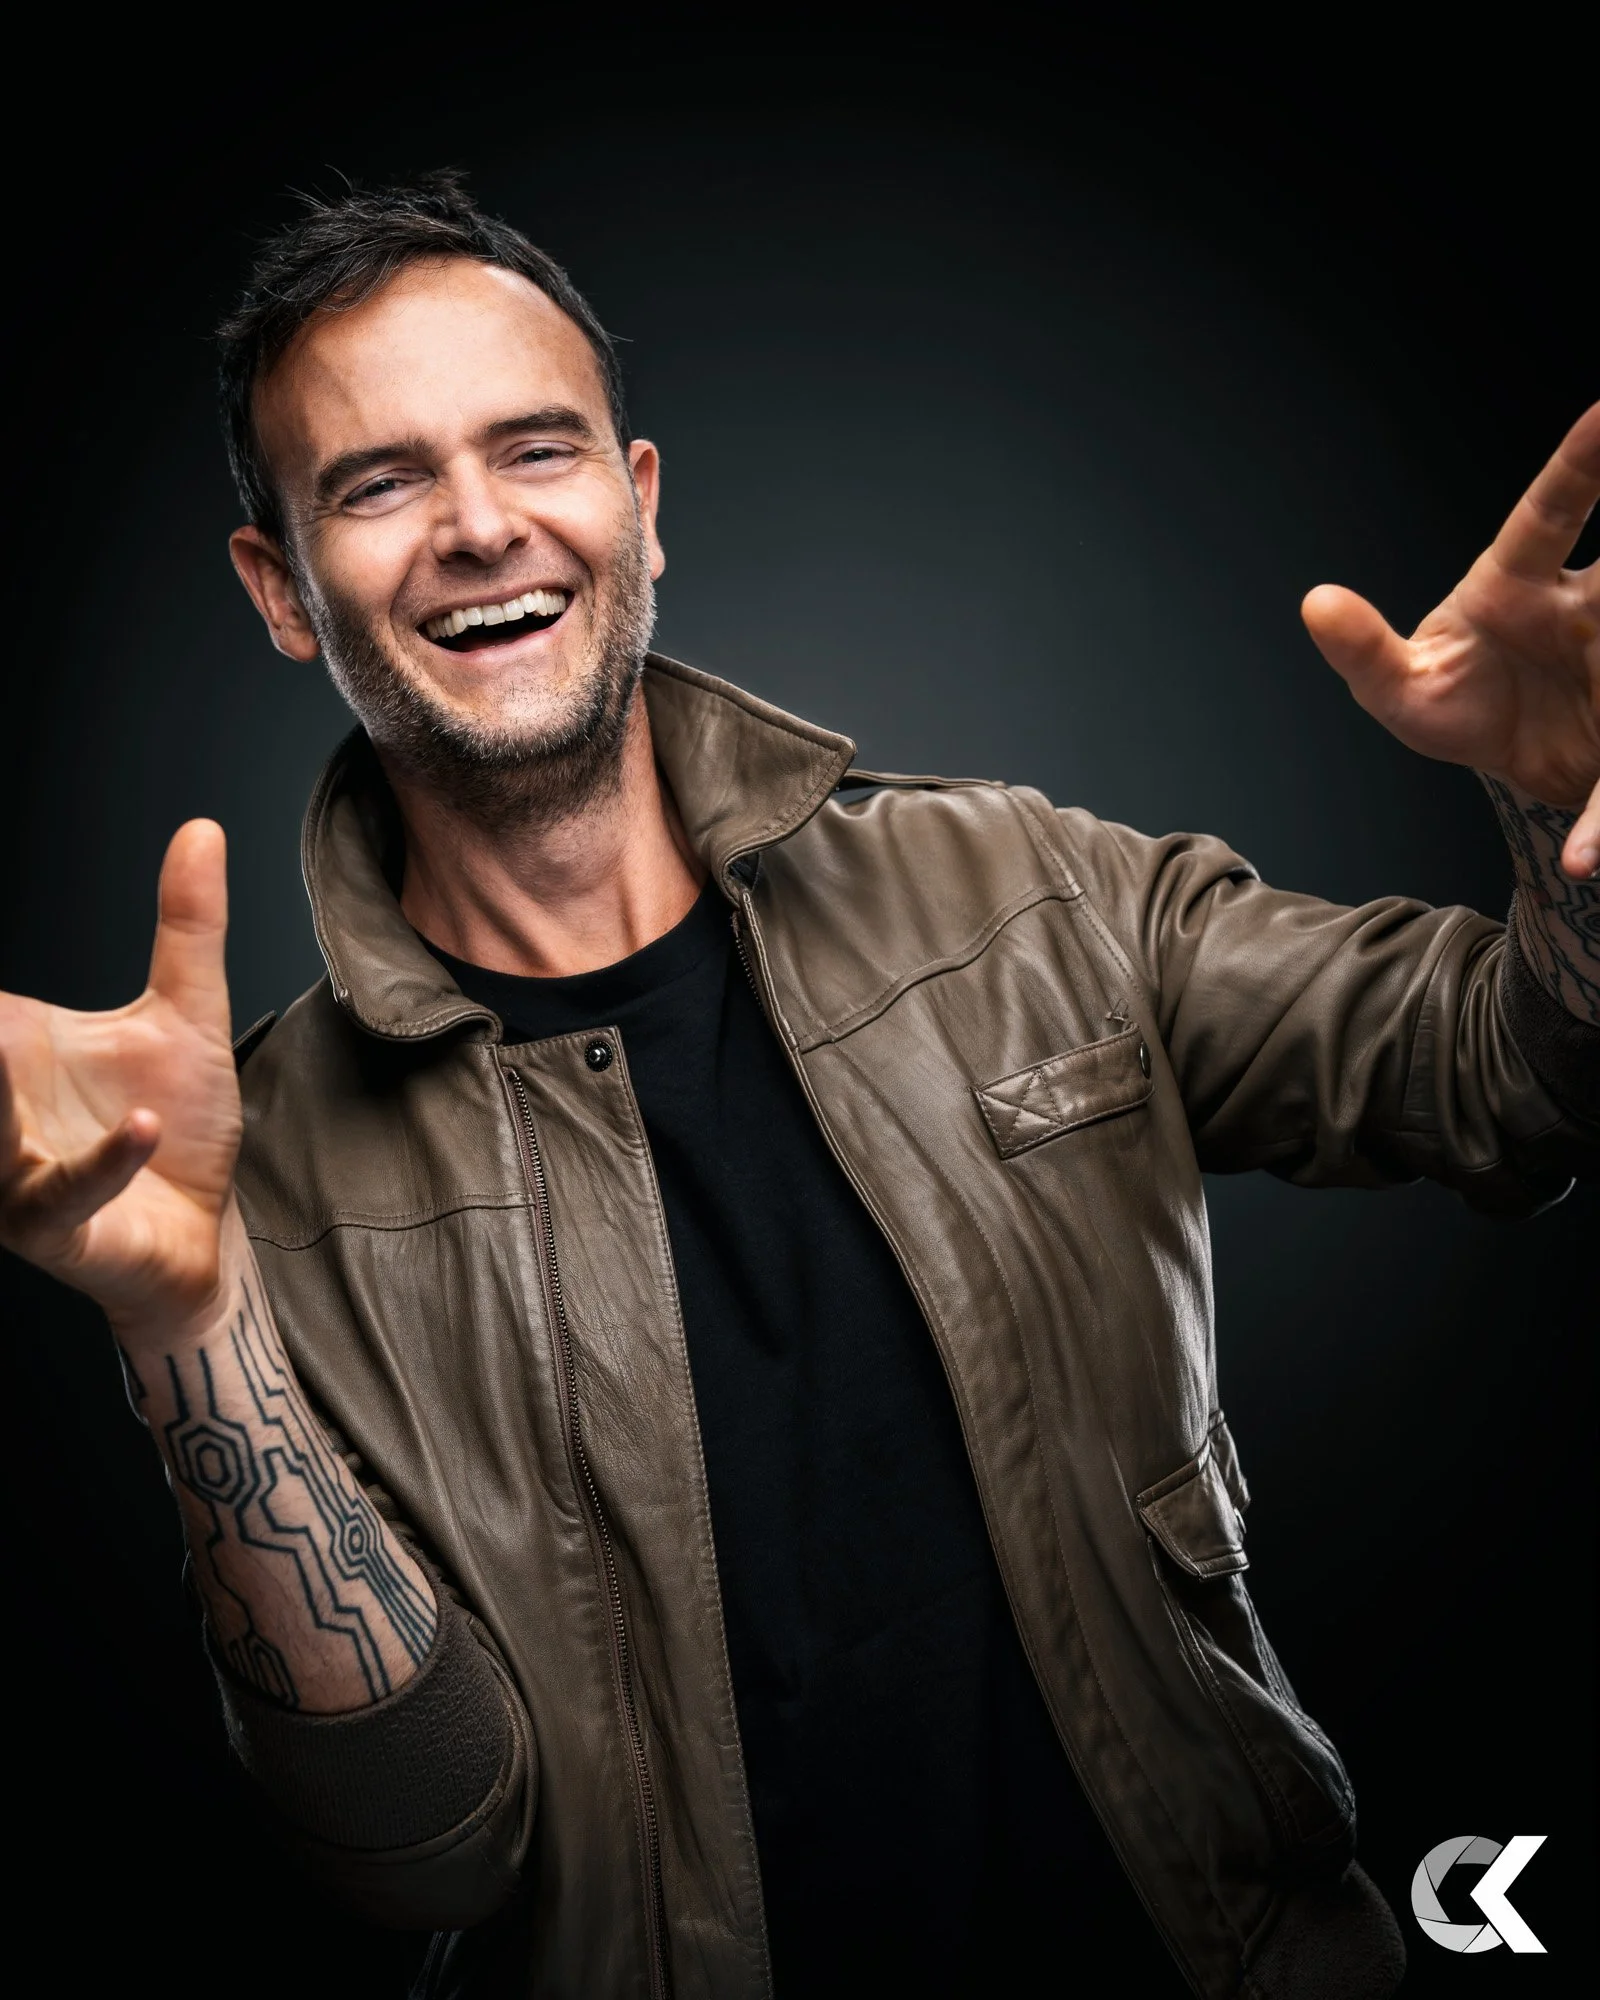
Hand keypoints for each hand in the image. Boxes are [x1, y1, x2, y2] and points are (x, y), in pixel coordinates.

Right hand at [0, 821, 242, 1343]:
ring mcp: (12, 1173)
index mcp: (6, 1045)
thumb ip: (188, 925)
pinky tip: (142, 1123)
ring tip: (0, 1042)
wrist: (202, 1234)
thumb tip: (202, 829)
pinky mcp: (55, 1227)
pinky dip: (102, 1161)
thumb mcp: (185, 1012)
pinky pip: (63, 1194)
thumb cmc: (175, 1129)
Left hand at [1302, 403, 1599, 878]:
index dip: (1581, 462)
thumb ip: (1363, 650)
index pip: (1552, 510)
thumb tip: (1316, 603)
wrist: (1509, 769)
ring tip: (1599, 727)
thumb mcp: (1402, 690)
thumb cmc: (1459, 702)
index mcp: (1522, 581)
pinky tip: (1585, 854)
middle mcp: (1587, 603)